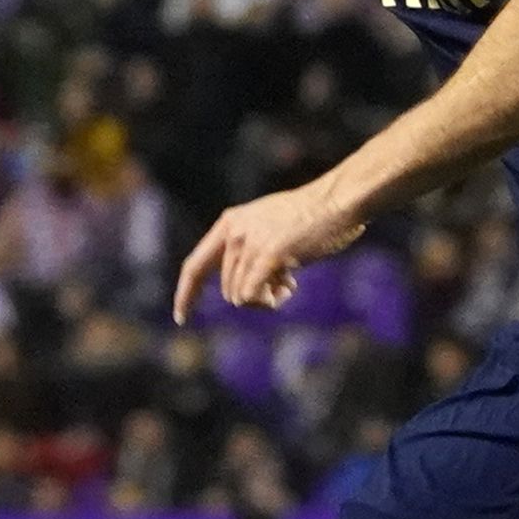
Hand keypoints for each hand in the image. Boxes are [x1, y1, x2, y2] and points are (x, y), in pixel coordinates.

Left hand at [172, 183, 365, 322]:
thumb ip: (249, 250)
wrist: (337, 201)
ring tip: (289, 281)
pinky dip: (269, 302)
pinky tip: (290, 287)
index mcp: (229, 223)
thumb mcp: (268, 227)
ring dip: (266, 299)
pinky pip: (252, 297)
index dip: (186, 293)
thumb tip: (244, 292)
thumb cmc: (311, 218)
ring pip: (240, 298)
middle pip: (227, 290)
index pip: (195, 265)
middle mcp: (234, 232)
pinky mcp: (268, 254)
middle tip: (283, 285)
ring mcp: (250, 242)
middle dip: (253, 297)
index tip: (181, 317)